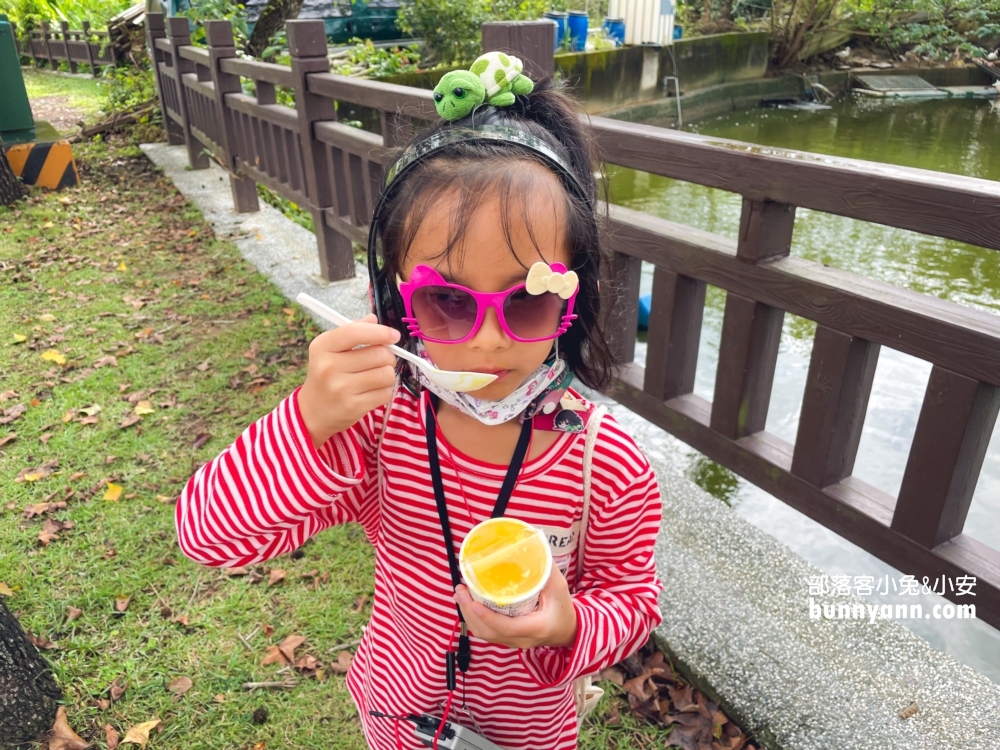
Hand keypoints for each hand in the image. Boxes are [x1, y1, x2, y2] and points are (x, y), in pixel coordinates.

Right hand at [298, 313, 399, 448]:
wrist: (312, 411)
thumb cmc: (326, 373)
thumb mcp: (331, 349)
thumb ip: (352, 331)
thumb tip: (373, 319)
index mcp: (323, 346)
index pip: (356, 332)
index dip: (380, 332)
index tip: (393, 336)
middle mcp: (329, 366)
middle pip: (379, 354)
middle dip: (388, 356)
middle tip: (381, 360)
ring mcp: (341, 388)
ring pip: (386, 374)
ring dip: (388, 374)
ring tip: (377, 376)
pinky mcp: (353, 406)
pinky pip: (385, 393)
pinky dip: (384, 391)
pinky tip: (372, 391)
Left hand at [454, 562, 577, 649]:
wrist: (568, 631)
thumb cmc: (564, 610)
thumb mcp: (559, 588)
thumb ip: (547, 570)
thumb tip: (534, 547)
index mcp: (535, 627)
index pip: (506, 627)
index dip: (487, 616)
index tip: (473, 602)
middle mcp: (521, 639)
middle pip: (488, 632)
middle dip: (470, 613)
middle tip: (460, 591)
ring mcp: (513, 642)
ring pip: (485, 634)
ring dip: (469, 616)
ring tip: (460, 595)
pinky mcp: (508, 639)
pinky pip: (487, 633)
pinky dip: (475, 619)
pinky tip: (469, 603)